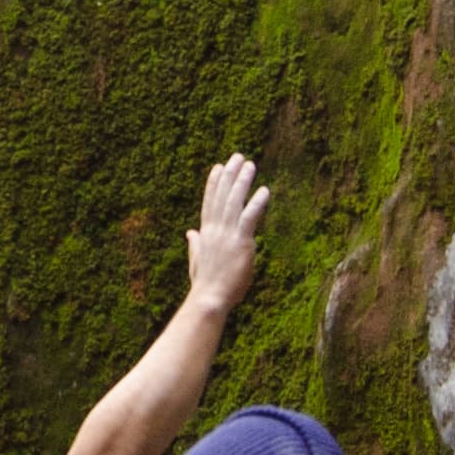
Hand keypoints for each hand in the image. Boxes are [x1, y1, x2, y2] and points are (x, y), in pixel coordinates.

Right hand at [184, 150, 271, 316]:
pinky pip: (250, 217)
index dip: (213, 183)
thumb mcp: (196, 260)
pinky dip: (257, 202)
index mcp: (205, 233)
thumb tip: (190, 232)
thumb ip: (195, 243)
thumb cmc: (205, 284)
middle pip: (222, 195)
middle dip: (229, 174)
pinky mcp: (241, 242)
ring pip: (235, 201)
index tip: (217, 167)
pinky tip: (264, 190)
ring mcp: (227, 234)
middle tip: (237, 156)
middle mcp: (214, 229)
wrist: (209, 298)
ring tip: (250, 165)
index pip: (209, 202)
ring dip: (242, 181)